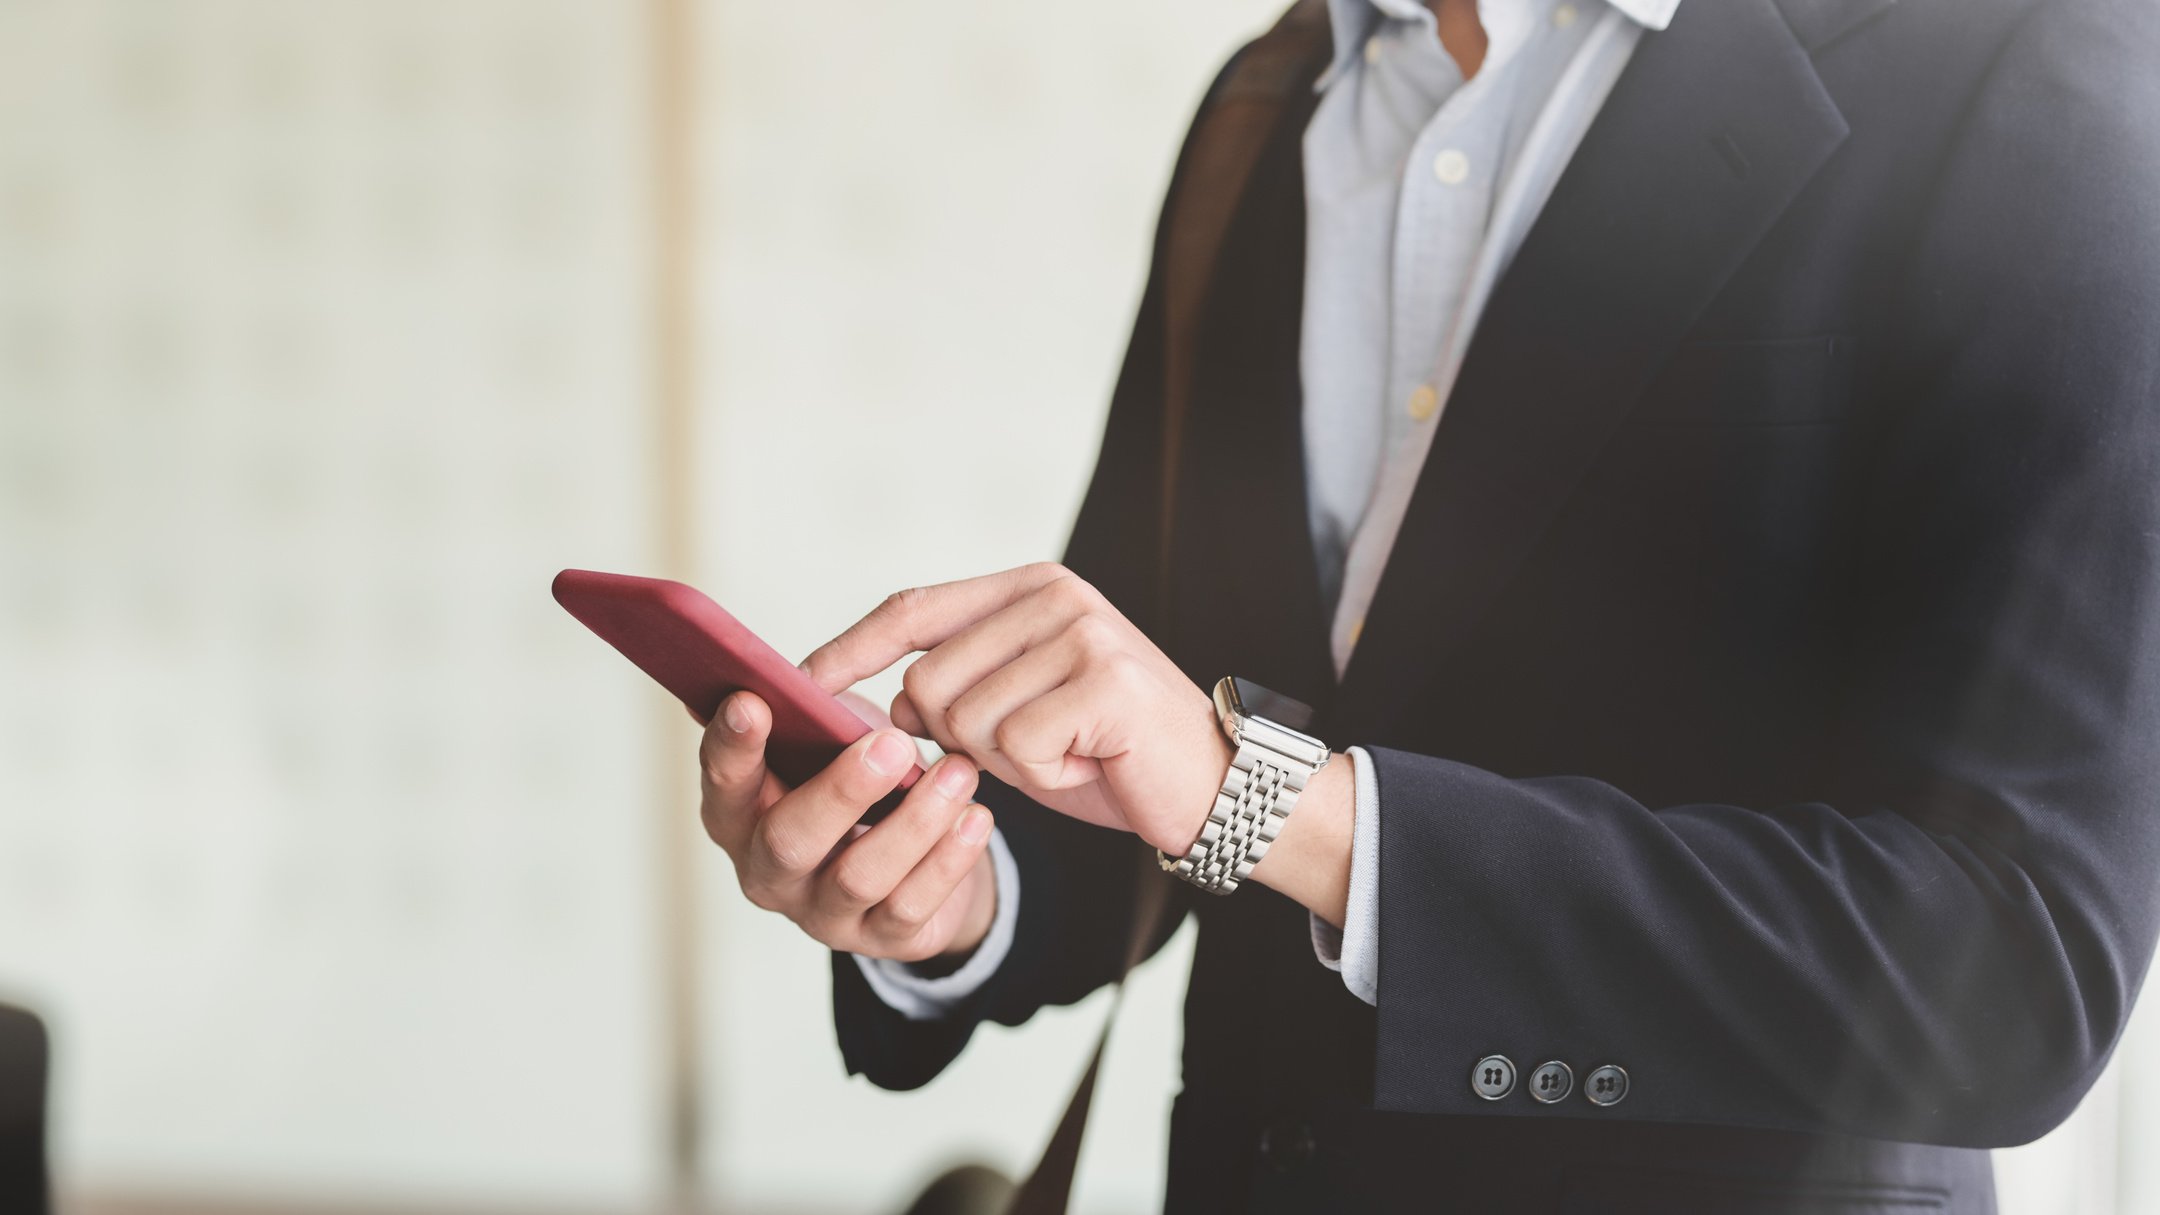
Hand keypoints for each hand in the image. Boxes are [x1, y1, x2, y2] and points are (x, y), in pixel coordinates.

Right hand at [697, 690, 999, 961]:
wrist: (914, 857)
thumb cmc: (858, 780)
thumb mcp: (828, 741)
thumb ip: (810, 715)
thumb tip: (802, 676)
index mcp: (740, 816)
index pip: (723, 784)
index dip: (731, 747)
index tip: (752, 701)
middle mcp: (768, 873)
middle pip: (789, 841)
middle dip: (841, 790)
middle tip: (892, 743)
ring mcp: (822, 914)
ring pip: (858, 877)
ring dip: (914, 821)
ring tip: (958, 772)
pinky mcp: (881, 939)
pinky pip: (912, 906)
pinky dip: (948, 859)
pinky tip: (976, 816)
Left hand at [800, 563, 1231, 855]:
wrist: (1216, 786)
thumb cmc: (1110, 753)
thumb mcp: (1021, 713)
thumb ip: (958, 692)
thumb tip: (890, 705)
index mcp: (1031, 588)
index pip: (914, 609)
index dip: (851, 647)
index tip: (800, 683)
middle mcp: (1054, 597)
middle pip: (929, 680)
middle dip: (961, 740)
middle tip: (1033, 749)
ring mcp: (1081, 634)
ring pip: (965, 719)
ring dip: (1006, 763)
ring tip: (1067, 753)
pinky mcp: (1103, 682)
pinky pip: (1013, 747)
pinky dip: (1043, 777)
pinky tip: (1087, 765)